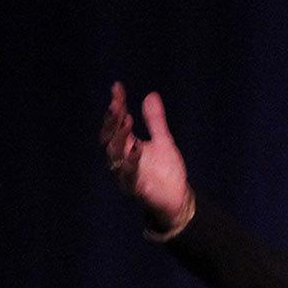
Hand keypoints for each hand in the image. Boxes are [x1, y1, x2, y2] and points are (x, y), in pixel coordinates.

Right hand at [100, 82, 192, 230]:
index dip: (116, 106)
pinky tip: (138, 149)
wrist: (177, 198)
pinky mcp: (137, 189)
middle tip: (117, 105)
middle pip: (110, 138)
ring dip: (119, 138)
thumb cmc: (166, 171)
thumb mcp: (163, 141)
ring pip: (115, 156)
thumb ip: (155, 121)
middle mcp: (123, 159)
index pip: (116, 123)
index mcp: (127, 146)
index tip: (117, 88)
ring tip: (127, 120)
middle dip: (113, 121)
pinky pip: (130, 176)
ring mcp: (127, 174)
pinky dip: (132, 162)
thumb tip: (151, 95)